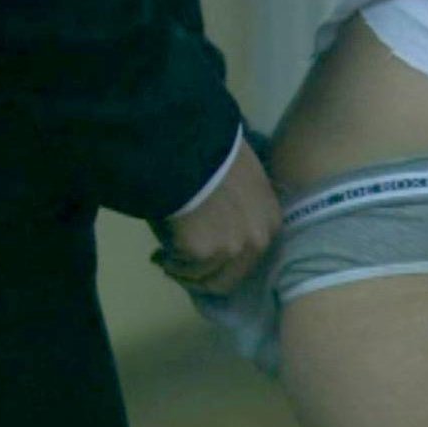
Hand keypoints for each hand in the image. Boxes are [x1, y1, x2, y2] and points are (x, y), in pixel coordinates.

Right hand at [151, 140, 280, 294]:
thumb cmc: (214, 154)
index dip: (225, 260)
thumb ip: (242, 208)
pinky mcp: (201, 254)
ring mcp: (230, 249)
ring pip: (203, 278)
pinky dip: (168, 263)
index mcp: (271, 221)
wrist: (189, 148)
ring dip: (182, 271)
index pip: (252, 257)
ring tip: (163, 259)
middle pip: (229, 278)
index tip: (205, 255)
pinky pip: (181, 268)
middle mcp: (257, 241)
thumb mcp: (243, 178)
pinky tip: (156, 254)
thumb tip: (221, 222)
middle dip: (203, 275)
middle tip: (179, 266)